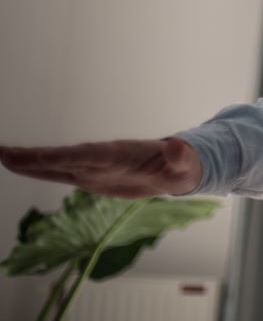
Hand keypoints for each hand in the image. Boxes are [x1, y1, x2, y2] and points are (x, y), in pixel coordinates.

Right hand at [0, 137, 202, 197]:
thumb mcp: (185, 165)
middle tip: (3, 152)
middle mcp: (100, 157)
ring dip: (27, 161)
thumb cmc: (182, 166)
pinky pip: (58, 172)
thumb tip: (179, 145)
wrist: (176, 168)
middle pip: (63, 157)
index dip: (64, 157)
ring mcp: (92, 166)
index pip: (88, 155)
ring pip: (54, 164)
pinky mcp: (88, 175)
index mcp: (120, 154)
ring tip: (0, 155)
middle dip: (34, 157)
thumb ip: (180, 157)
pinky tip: (14, 164)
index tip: (39, 156)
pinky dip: (37, 168)